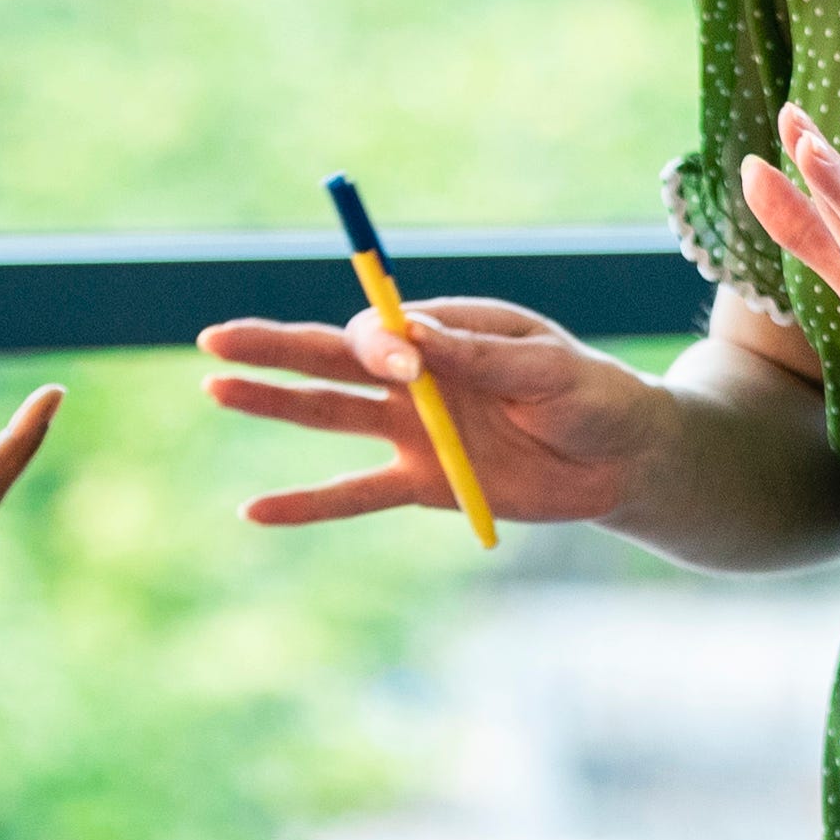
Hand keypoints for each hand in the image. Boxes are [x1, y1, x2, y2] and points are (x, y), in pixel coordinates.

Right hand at [200, 292, 680, 528]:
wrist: (624, 460)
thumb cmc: (594, 394)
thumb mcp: (547, 366)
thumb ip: (479, 354)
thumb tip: (413, 335)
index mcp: (448, 331)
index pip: (383, 329)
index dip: (378, 343)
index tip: (406, 364)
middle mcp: (419, 376)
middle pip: (332, 359)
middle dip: (275, 347)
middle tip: (216, 337)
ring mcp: (413, 430)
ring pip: (329, 414)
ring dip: (273, 403)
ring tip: (215, 387)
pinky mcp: (422, 484)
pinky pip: (354, 493)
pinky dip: (307, 504)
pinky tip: (256, 510)